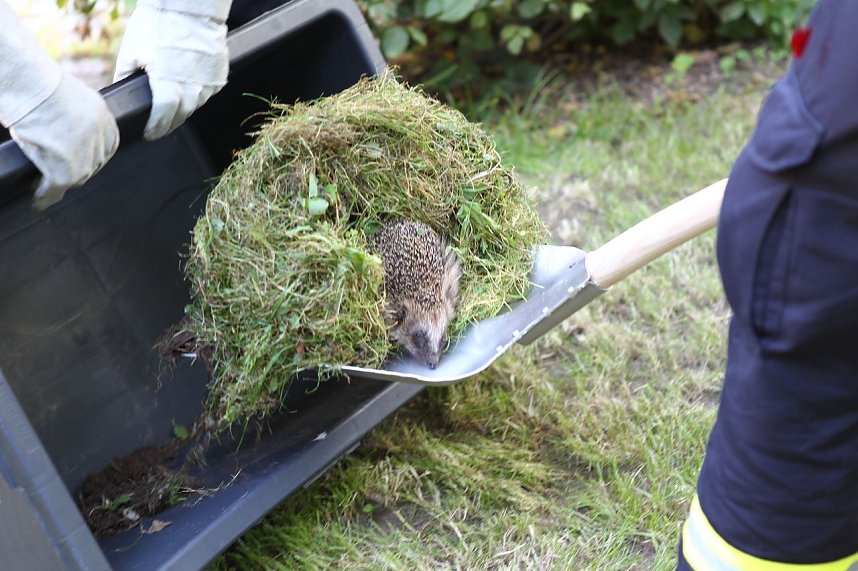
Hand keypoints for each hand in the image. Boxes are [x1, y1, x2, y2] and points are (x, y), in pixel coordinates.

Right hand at [10, 72, 118, 209]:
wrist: (31, 87)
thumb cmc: (40, 85)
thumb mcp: (71, 99)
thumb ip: (77, 117)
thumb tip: (65, 129)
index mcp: (105, 120)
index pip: (105, 146)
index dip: (92, 154)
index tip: (81, 160)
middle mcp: (101, 141)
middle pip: (93, 164)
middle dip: (79, 169)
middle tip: (61, 172)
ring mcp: (86, 159)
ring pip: (77, 178)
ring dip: (63, 183)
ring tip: (49, 187)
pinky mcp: (67, 172)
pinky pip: (56, 188)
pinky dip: (46, 195)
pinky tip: (39, 200)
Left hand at [114, 0, 231, 140]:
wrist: (190, 7)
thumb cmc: (159, 24)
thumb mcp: (132, 49)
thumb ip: (125, 74)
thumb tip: (122, 89)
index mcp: (168, 85)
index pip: (162, 119)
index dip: (154, 129)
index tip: (148, 133)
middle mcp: (192, 90)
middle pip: (181, 116)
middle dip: (168, 122)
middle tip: (158, 124)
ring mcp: (209, 84)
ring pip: (195, 105)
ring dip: (183, 107)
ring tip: (172, 103)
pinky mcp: (219, 77)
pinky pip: (207, 91)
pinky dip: (197, 91)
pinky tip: (187, 83)